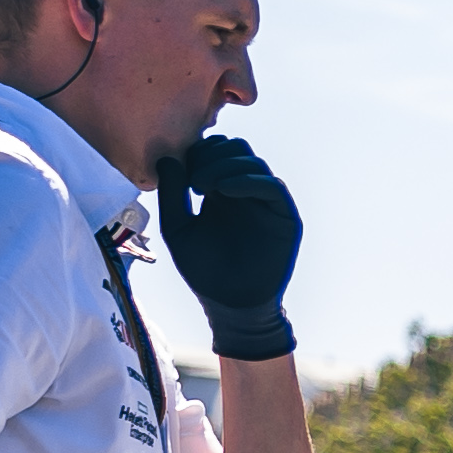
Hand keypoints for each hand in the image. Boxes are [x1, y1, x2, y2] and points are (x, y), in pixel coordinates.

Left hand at [156, 135, 304, 360]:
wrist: (230, 304)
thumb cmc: (204, 271)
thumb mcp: (178, 228)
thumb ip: (172, 194)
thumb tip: (168, 157)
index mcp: (223, 191)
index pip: (216, 151)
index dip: (199, 152)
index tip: (181, 171)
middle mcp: (247, 192)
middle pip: (236, 148)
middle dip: (212, 156)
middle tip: (194, 180)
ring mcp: (267, 203)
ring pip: (253, 162)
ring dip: (225, 167)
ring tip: (204, 187)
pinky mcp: (284, 216)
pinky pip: (272, 186)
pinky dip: (248, 181)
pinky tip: (225, 191)